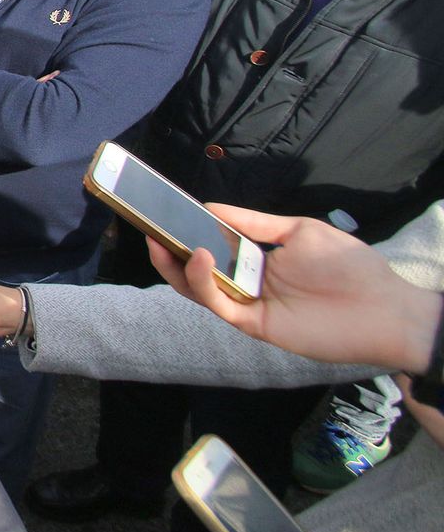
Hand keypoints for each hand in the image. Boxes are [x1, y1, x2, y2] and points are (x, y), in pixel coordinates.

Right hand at [149, 203, 443, 371]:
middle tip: (147, 228)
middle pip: (195, 269)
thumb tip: (210, 207)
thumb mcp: (299, 231)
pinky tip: (200, 257)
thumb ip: (254, 221)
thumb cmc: (350, 267)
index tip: (162, 210)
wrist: (384, 309)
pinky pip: (218, 304)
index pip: (211, 244)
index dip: (186, 230)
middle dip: (167, 250)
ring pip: (197, 289)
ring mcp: (248, 305)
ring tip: (162, 241)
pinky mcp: (254, 324)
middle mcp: (247, 283)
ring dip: (175, 267)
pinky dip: (202, 282)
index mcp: (257, 260)